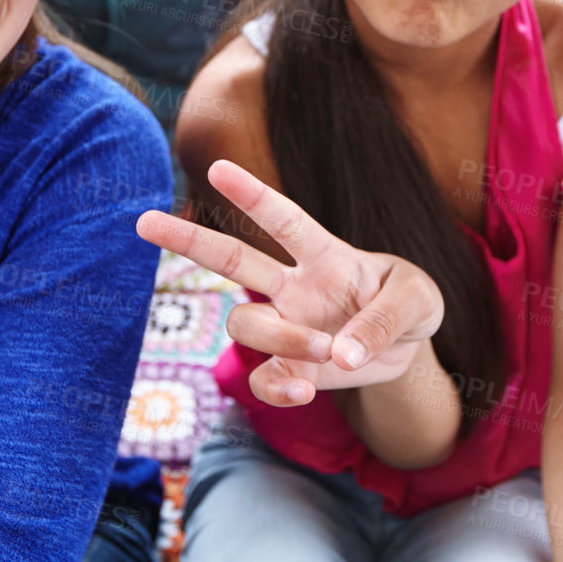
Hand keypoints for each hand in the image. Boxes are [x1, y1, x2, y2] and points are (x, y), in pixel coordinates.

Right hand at [137, 160, 443, 406]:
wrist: (410, 351)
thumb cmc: (412, 307)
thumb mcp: (421, 301)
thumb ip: (384, 320)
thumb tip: (340, 355)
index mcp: (324, 254)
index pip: (283, 219)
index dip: (251, 194)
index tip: (216, 169)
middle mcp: (293, 285)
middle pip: (229, 258)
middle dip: (186, 239)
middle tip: (141, 221)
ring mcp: (285, 326)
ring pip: (245, 325)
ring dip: (282, 340)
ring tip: (328, 352)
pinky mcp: (289, 368)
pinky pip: (262, 379)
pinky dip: (278, 390)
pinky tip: (303, 393)